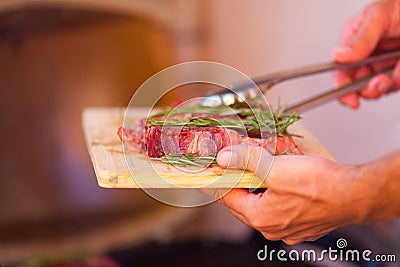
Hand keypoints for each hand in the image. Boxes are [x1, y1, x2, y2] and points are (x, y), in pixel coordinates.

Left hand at [210, 144, 399, 244]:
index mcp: (261, 217)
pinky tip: (282, 184)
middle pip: (244, 204)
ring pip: (263, 206)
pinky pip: (280, 209)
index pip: (228, 199)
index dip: (219, 183)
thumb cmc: (321, 185)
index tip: (213, 173)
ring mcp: (289, 229)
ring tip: (260, 173)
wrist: (356, 194)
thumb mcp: (276, 168)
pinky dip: (275, 196)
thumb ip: (248, 161)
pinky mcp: (303, 224)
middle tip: (236, 168)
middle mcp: (273, 228)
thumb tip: (226, 158)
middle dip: (239, 185)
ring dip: (258, 191)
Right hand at [333, 0, 399, 108]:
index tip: (349, 97)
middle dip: (368, 88)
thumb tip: (339, 55)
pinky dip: (399, 78)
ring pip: (379, 88)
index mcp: (354, 41)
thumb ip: (360, 38)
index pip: (339, 69)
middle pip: (357, 84)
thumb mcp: (380, 16)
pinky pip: (395, 84)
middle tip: (379, 84)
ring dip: (387, 84)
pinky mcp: (397, 72)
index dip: (341, 85)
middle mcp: (367, 57)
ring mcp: (384, 66)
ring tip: (396, 71)